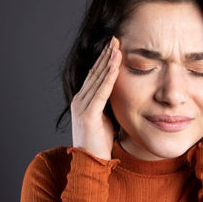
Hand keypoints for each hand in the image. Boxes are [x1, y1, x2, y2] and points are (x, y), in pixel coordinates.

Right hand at [71, 36, 121, 159]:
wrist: (90, 163)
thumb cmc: (100, 143)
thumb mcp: (106, 119)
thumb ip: (109, 105)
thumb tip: (122, 94)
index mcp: (83, 100)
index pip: (95, 75)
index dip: (104, 60)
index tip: (114, 46)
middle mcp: (80, 100)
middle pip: (95, 72)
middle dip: (106, 55)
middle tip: (115, 39)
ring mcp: (82, 106)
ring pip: (97, 79)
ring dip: (108, 61)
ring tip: (117, 46)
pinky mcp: (87, 113)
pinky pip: (101, 91)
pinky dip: (109, 77)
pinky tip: (115, 65)